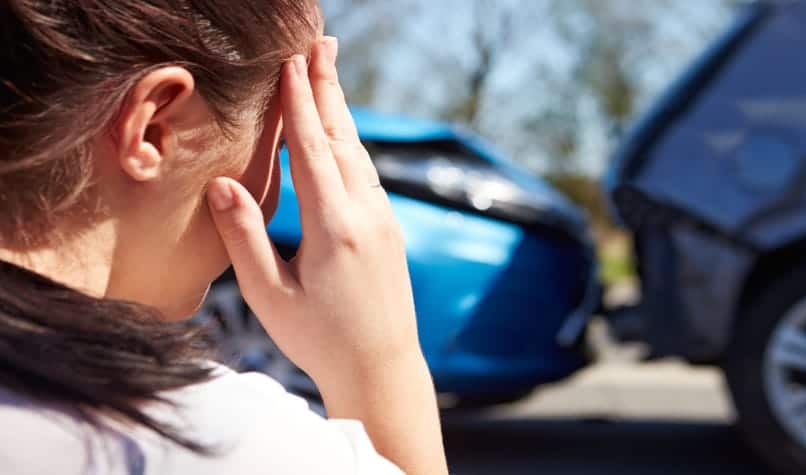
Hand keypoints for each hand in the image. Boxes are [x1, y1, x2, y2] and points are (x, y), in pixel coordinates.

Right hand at [205, 37, 446, 474]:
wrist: (382, 369)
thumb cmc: (319, 340)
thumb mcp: (268, 295)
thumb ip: (245, 236)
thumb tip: (221, 182)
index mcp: (334, 228)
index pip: (312, 150)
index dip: (299, 103)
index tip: (291, 62)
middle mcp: (367, 215)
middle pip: (343, 139)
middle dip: (328, 88)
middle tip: (322, 43)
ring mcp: (384, 221)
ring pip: (360, 154)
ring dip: (341, 112)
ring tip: (327, 74)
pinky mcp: (389, 231)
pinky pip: (368, 175)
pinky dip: (350, 146)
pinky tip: (341, 135)